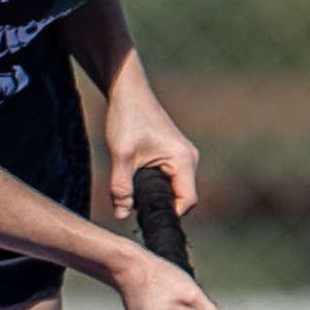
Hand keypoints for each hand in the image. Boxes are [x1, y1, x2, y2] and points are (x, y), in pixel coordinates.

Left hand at [105, 75, 199, 223]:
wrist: (127, 90)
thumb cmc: (127, 117)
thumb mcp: (121, 155)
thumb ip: (121, 187)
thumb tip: (120, 215)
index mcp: (183, 160)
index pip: (187, 201)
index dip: (170, 215)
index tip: (147, 220)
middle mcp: (189, 158)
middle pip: (182, 197)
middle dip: (161, 206)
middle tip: (135, 209)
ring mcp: (183, 155)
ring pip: (175, 188)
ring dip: (157, 195)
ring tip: (133, 195)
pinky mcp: (173, 153)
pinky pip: (170, 178)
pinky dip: (156, 185)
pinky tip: (136, 183)